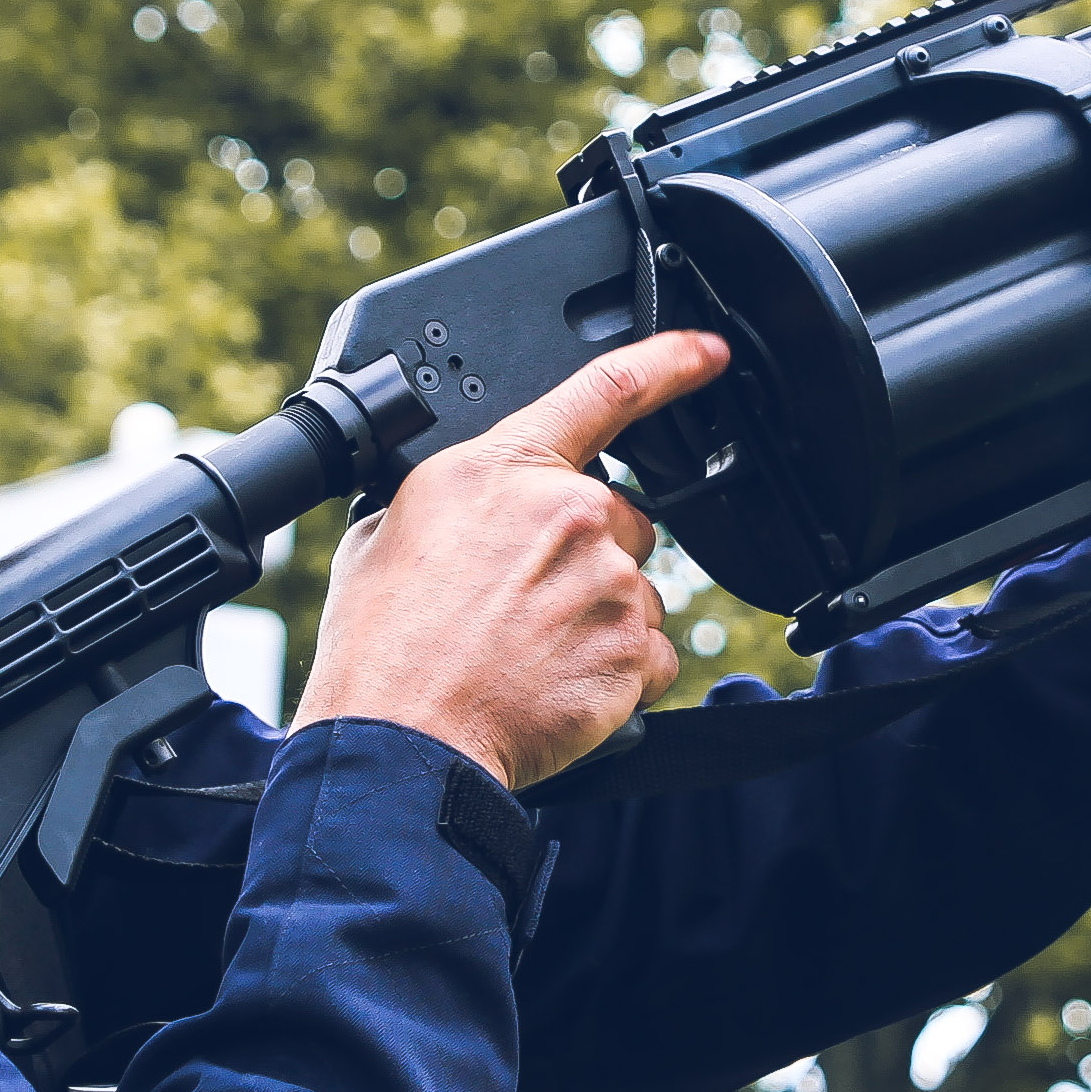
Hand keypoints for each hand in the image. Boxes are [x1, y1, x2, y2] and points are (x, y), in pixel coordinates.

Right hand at [298, 330, 730, 792]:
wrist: (401, 739)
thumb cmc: (383, 646)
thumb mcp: (384, 531)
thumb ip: (452, 498)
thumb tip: (470, 509)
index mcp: (505, 468)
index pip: (607, 390)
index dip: (671, 362)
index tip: (707, 353)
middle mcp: (571, 513)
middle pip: (622, 518)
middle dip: (588, 555)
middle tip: (525, 605)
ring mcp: (611, 583)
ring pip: (635, 591)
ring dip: (599, 618)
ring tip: (529, 654)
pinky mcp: (635, 652)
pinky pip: (652, 656)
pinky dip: (616, 674)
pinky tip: (558, 686)